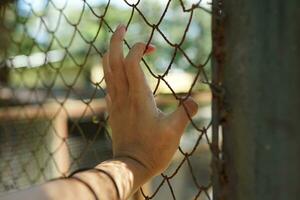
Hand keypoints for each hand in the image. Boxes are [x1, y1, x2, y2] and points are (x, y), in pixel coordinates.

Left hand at [103, 24, 197, 176]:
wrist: (130, 166)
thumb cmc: (152, 150)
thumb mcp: (174, 132)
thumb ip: (185, 113)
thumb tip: (195, 101)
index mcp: (139, 97)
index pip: (131, 62)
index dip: (138, 48)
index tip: (150, 47)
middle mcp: (123, 96)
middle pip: (112, 60)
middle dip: (116, 40)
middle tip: (122, 27)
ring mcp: (115, 102)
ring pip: (106, 71)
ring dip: (111, 53)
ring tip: (119, 44)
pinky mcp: (112, 110)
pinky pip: (107, 84)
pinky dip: (110, 71)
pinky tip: (118, 72)